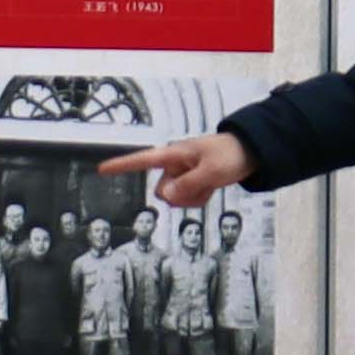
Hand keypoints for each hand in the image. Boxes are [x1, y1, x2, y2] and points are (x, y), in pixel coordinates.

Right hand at [104, 131, 249, 208]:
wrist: (252, 153)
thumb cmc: (231, 155)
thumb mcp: (211, 171)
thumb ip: (187, 185)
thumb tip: (165, 197)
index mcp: (174, 154)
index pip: (142, 160)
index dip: (121, 165)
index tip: (101, 169)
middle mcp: (175, 165)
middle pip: (162, 192)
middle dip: (180, 196)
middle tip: (203, 185)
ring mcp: (184, 175)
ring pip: (176, 199)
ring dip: (193, 198)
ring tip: (211, 183)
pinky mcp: (193, 183)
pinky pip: (188, 200)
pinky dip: (200, 198)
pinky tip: (213, 187)